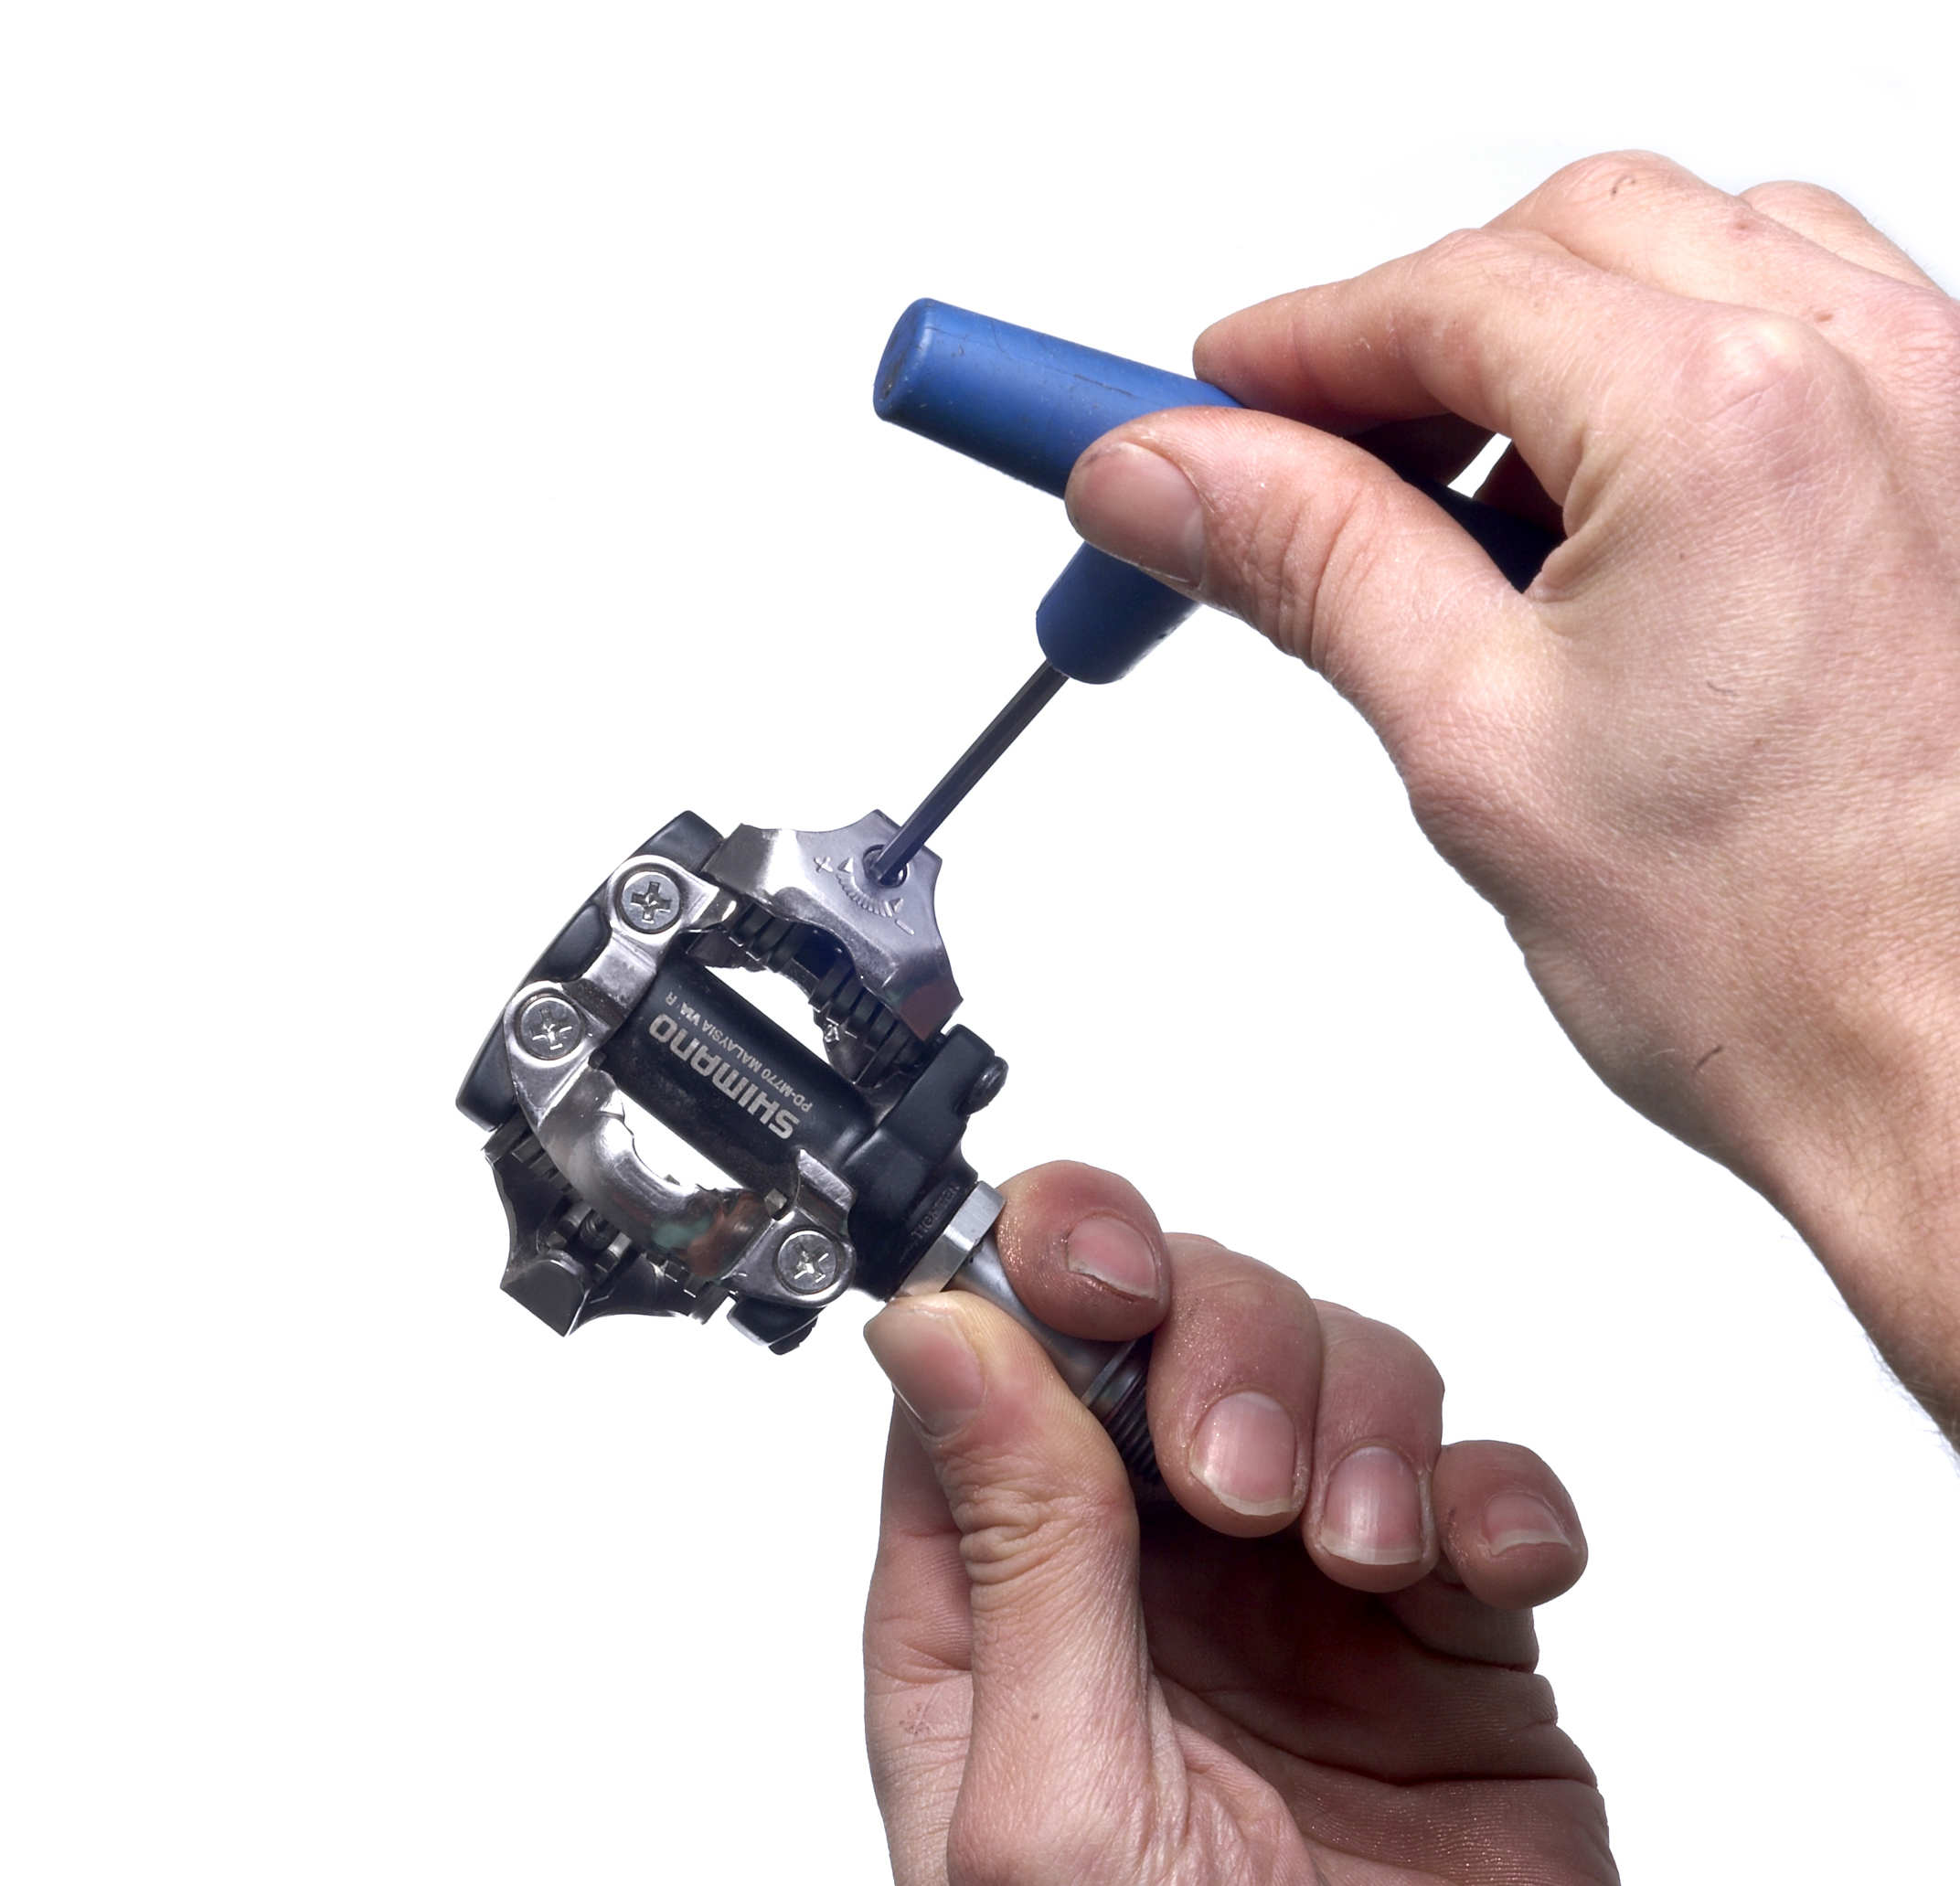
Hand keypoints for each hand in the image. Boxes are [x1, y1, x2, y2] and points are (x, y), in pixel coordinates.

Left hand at [863, 1163, 1608, 1884]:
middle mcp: (1143, 1564)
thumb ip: (1010, 1549)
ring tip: (1359, 1552)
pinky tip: (1480, 1569)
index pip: (1000, 1347)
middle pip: (1176, 1320)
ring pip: (1333, 1364)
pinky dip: (1496, 1494)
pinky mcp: (1447, 1634)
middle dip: (1220, 1340)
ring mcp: (1301, 1587)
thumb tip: (936, 1326)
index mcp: (1000, 1594)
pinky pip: (1483, 1486)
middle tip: (1238, 1472)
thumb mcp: (1049, 1801)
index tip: (1098, 1272)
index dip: (1048, 1265)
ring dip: (1361, 1416)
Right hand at [1062, 153, 1959, 1439]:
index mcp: (1726, 423)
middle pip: (1565, 239)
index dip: (1289, 346)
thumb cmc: (1779, 959)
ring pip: (1692, 257)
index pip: (1443, 296)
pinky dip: (1673, 374)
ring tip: (1465, 506)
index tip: (1201, 405)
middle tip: (1302, 455)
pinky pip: (1801, 328)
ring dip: (1550, 342)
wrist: (1956, 1071)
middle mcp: (1864, 374)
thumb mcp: (1471, 743)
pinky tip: (1612, 516)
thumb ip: (1306, 562)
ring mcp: (1944, 408)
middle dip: (1411, 331)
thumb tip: (1162, 477)